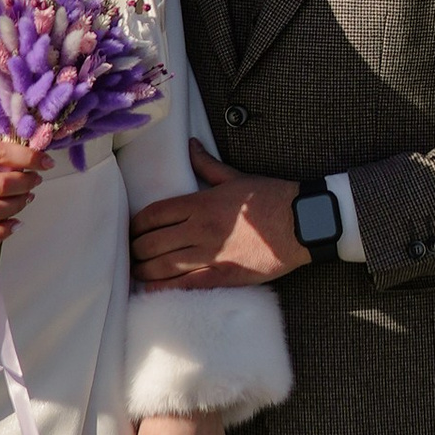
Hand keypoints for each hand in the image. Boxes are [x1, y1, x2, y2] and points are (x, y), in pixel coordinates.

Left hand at [129, 141, 305, 288]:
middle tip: (132, 253)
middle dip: (135, 250)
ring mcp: (211, 254)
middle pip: (151, 242)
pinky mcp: (223, 275)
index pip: (153, 215)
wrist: (303, 223)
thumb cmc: (272, 197)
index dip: (135, 226)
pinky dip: (163, 288)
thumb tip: (191, 145)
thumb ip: (207, 165)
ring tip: (137, 271)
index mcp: (201, 202)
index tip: (132, 231)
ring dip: (143, 270)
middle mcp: (200, 228)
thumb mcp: (236, 177)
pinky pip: (184, 285)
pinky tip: (152, 289)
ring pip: (162, 265)